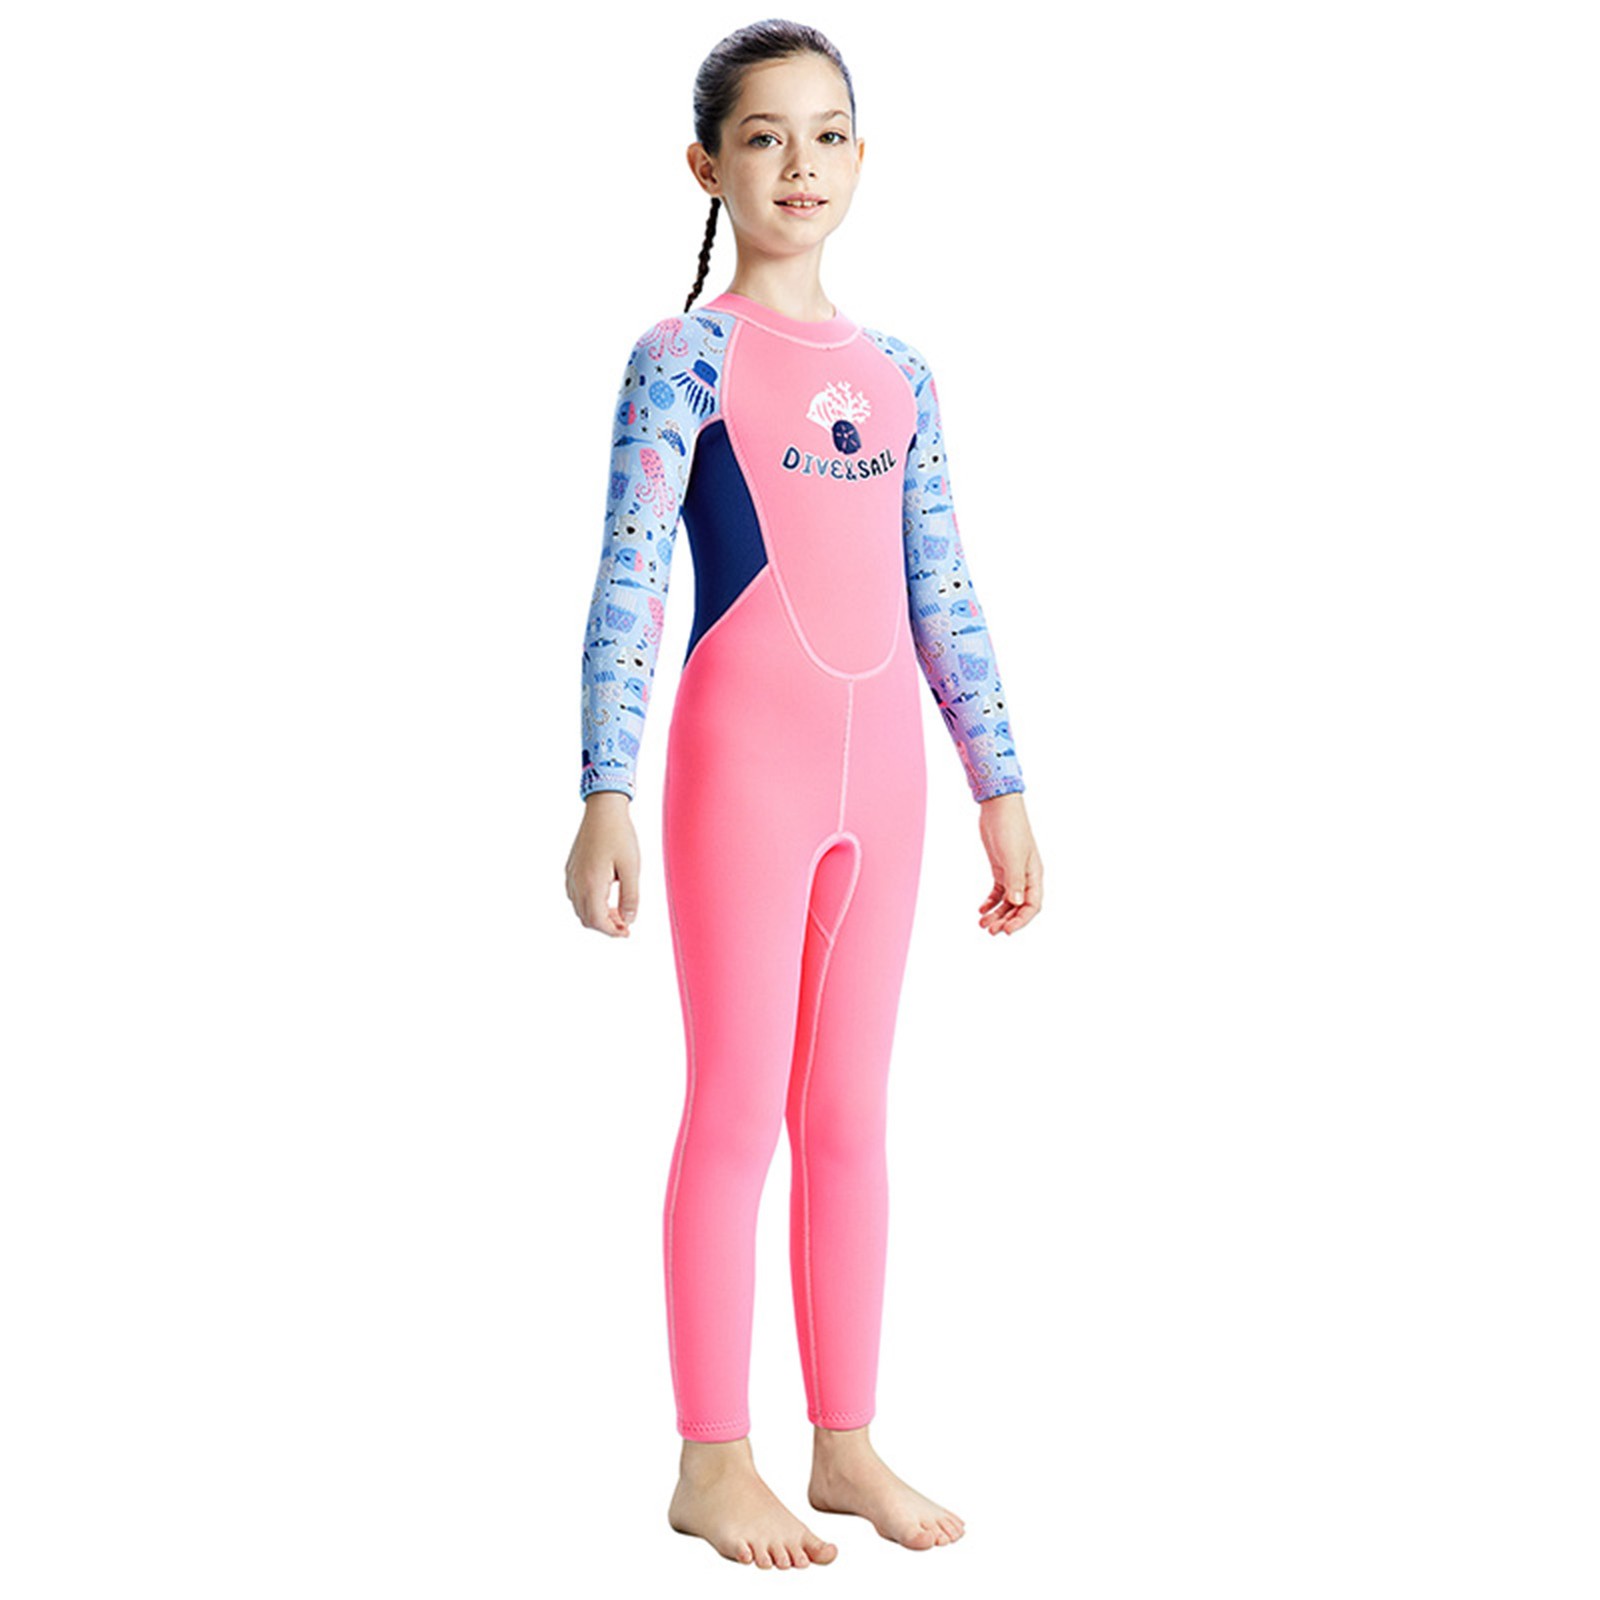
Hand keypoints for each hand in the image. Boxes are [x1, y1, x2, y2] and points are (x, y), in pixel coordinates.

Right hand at [566, 791, 640, 936]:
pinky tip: (605, 897)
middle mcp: (576, 881)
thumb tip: (629, 920)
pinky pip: (575, 895)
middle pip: (586, 918)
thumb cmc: (619, 834)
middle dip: (605, 926)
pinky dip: (589, 904)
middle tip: (625, 924)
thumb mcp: (632, 867)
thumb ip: (630, 897)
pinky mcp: (571, 868)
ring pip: (580, 908)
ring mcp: (571, 875)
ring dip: (597, 915)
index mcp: (591, 883)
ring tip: (618, 911)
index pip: (597, 921)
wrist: (603, 810)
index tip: (627, 932)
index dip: (612, 932)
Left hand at [976, 791, 1041, 935]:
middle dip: (1006, 920)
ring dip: (997, 914)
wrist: (998, 808)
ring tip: (982, 924)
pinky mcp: (1001, 868)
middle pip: (1019, 907)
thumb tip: (1016, 904)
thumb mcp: (1012, 857)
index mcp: (1034, 875)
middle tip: (990, 931)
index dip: (1021, 921)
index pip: (1032, 906)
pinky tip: (981, 909)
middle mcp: (1026, 876)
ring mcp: (1013, 872)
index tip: (1007, 930)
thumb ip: (1015, 881)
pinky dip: (991, 902)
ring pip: (1007, 901)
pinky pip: (998, 891)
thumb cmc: (1010, 829)